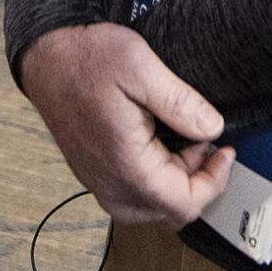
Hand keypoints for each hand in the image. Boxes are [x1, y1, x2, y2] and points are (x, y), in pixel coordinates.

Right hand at [20, 23, 234, 225]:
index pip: (185, 205)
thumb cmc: (86, 59)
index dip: (215, 181)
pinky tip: (159, 143)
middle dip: (198, 182)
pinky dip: (156, 178)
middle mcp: (110, 184)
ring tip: (182, 141)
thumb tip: (212, 129)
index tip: (224, 152)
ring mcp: (99, 182)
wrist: (47, 58)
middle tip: (204, 144)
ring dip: (176, 182)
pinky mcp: (95, 174)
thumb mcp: (140, 66)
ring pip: (152, 208)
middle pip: (171, 213)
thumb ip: (181, 101)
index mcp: (127, 166)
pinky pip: (133, 195)